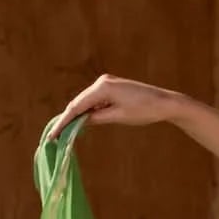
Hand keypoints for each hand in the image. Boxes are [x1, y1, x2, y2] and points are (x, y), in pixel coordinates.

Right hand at [51, 73, 177, 138]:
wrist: (164, 103)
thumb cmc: (144, 110)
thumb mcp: (118, 116)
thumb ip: (97, 118)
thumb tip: (80, 122)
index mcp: (102, 87)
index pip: (77, 106)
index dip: (64, 121)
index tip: (53, 134)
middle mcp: (101, 82)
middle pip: (79, 102)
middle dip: (68, 119)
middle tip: (55, 135)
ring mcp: (106, 84)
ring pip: (86, 102)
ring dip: (78, 116)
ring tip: (65, 132)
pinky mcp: (112, 88)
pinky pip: (95, 100)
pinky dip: (89, 111)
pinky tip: (82, 123)